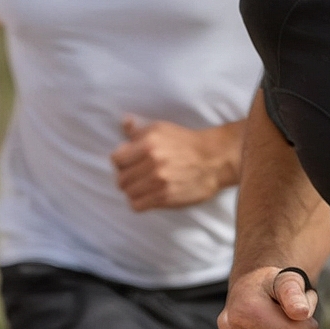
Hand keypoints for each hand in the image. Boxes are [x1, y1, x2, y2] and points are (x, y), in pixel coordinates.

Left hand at [111, 116, 238, 211]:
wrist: (214, 160)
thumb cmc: (186, 143)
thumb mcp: (162, 129)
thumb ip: (139, 130)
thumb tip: (125, 122)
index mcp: (148, 142)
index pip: (116, 159)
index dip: (121, 162)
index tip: (129, 163)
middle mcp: (152, 161)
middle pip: (120, 179)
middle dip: (126, 178)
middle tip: (136, 177)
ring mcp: (159, 181)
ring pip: (128, 193)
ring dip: (133, 191)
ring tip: (143, 186)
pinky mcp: (166, 196)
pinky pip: (137, 205)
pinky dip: (139, 202)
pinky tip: (148, 196)